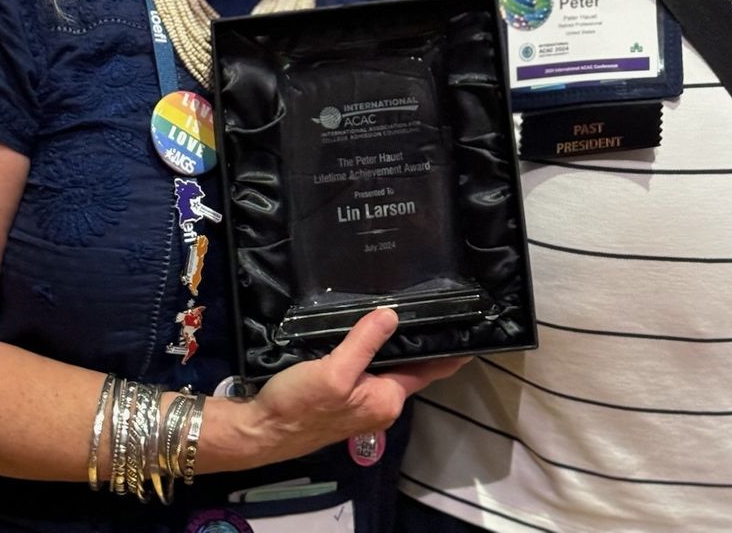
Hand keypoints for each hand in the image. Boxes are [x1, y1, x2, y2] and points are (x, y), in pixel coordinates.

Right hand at [241, 307, 467, 465]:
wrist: (260, 430)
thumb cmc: (299, 405)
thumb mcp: (334, 370)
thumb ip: (364, 342)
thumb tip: (392, 314)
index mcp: (386, 399)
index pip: (429, 371)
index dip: (450, 352)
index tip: (471, 329)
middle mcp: (379, 404)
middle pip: (409, 367)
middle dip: (420, 340)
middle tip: (433, 302)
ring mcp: (360, 403)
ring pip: (386, 365)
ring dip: (393, 343)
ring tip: (403, 307)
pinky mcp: (342, 398)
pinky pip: (367, 367)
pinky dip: (372, 348)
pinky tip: (366, 329)